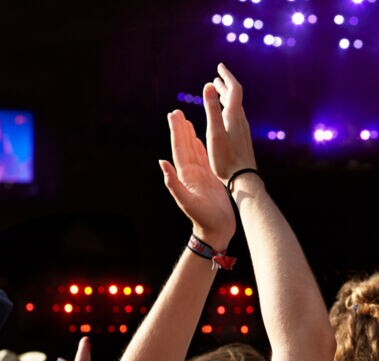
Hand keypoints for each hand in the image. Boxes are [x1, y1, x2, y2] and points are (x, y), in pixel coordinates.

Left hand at [161, 110, 236, 249]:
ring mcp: (200, 176)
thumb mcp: (187, 202)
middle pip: (184, 146)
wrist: (216, 231)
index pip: (179, 150)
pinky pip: (204, 159)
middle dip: (180, 129)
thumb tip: (162, 163)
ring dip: (189, 136)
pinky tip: (199, 139)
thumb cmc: (204, 219)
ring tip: (186, 120)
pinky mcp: (210, 180)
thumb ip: (174, 184)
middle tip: (176, 112)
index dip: (176, 133)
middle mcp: (191, 174)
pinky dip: (200, 148)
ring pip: (193, 150)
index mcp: (185, 176)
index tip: (174, 116)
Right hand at [203, 63, 257, 184]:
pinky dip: (227, 109)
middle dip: (225, 85)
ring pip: (235, 108)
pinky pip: (235, 118)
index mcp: (234, 116)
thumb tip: (210, 84)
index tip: (220, 66)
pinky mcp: (241, 139)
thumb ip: (211, 108)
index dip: (227, 76)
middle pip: (235, 97)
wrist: (244, 179)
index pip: (234, 89)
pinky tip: (223, 116)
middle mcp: (240, 121)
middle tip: (217, 76)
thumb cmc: (226, 158)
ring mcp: (242, 130)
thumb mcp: (215, 132)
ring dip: (226, 97)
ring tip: (217, 92)